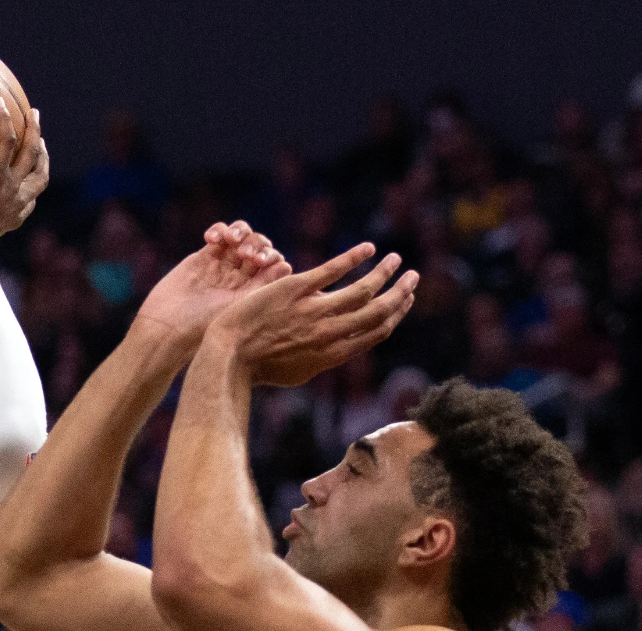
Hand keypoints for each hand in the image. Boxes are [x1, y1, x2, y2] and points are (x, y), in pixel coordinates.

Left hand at [0, 100, 48, 241]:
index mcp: (14, 216)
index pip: (30, 200)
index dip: (32, 186)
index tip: (28, 176)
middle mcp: (19, 198)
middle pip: (40, 173)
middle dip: (43, 155)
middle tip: (39, 140)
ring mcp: (11, 183)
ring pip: (32, 152)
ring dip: (35, 131)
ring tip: (32, 113)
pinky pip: (7, 140)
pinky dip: (6, 120)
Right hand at [135, 220, 287, 344]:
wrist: (166, 329)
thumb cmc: (203, 327)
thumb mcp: (237, 308)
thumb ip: (261, 286)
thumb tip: (286, 265)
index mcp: (254, 291)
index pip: (274, 263)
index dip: (270, 256)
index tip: (258, 262)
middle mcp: (241, 278)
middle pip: (259, 246)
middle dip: (255, 243)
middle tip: (244, 254)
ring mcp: (222, 266)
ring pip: (241, 236)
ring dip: (240, 232)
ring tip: (230, 239)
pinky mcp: (202, 258)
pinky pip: (218, 234)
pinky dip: (219, 230)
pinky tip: (212, 239)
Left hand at [212, 243, 418, 386]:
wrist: (228, 355)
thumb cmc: (258, 367)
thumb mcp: (298, 371)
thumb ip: (323, 358)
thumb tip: (340, 348)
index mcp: (333, 354)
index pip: (376, 331)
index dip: (396, 314)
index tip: (404, 300)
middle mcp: (330, 332)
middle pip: (379, 311)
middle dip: (401, 293)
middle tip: (412, 277)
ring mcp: (314, 310)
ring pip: (363, 289)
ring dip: (385, 272)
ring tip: (395, 259)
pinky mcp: (296, 289)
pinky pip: (334, 269)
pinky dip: (355, 257)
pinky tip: (369, 248)